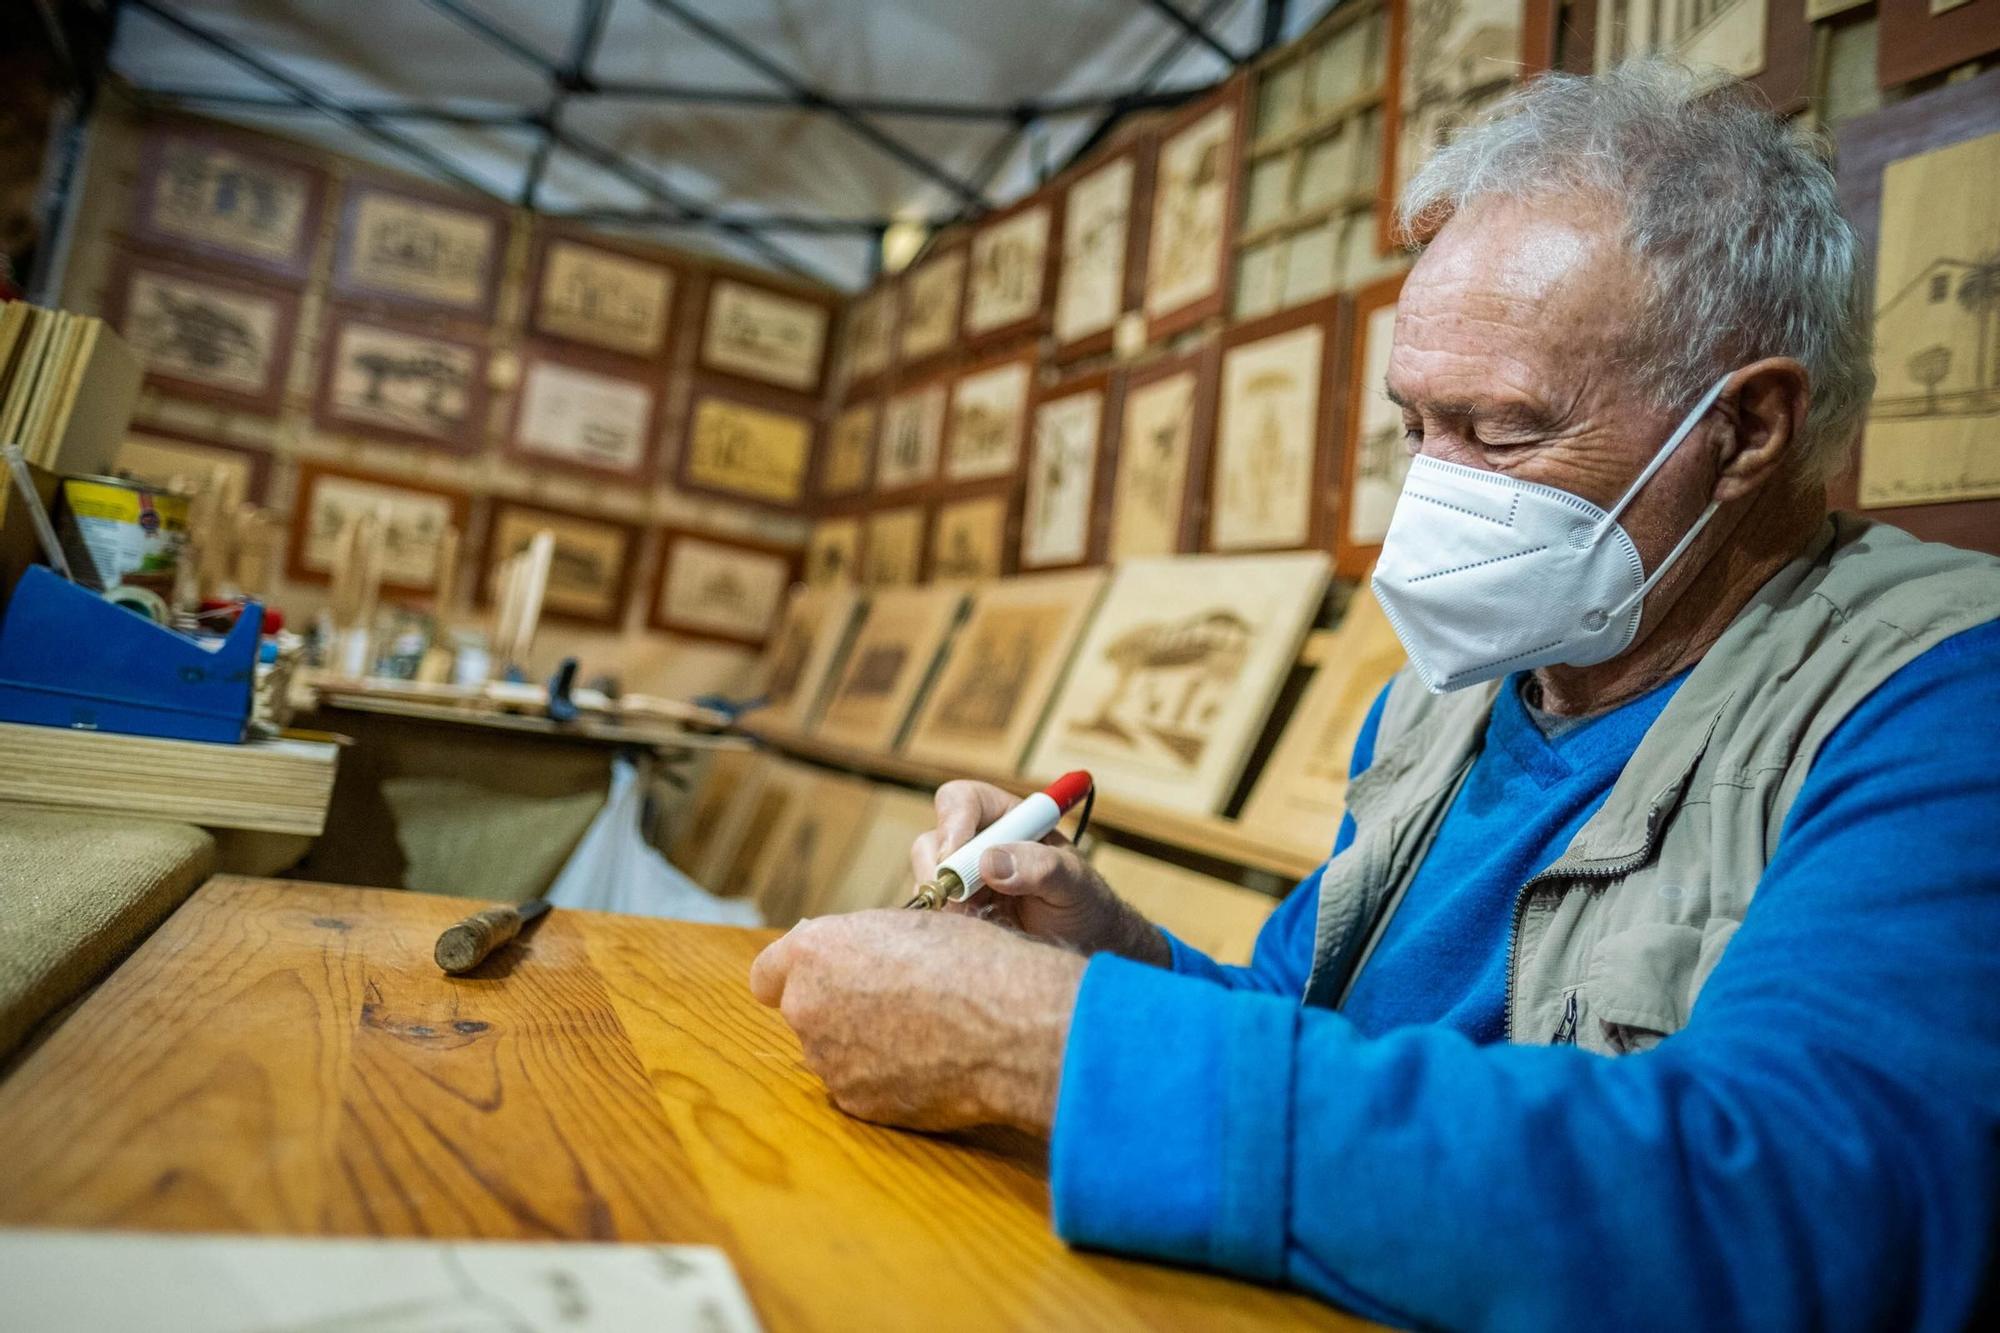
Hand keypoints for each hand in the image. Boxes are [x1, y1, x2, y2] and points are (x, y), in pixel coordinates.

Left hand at [748, 909, 1085, 1133]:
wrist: (1012, 1026)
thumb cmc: (971, 963)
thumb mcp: (909, 925)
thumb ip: (857, 943)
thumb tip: (843, 955)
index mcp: (815, 954)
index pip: (767, 973)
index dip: (796, 975)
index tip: (823, 976)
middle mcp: (807, 1008)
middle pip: (806, 1012)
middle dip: (838, 1007)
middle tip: (894, 999)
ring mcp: (830, 1062)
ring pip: (835, 1051)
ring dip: (863, 1044)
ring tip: (923, 1031)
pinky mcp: (857, 1104)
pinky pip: (862, 1086)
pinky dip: (886, 1077)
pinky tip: (930, 1062)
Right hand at [910, 781, 1168, 964]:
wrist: (1084, 947)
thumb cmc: (1085, 904)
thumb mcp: (1075, 882)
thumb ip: (1042, 867)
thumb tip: (989, 863)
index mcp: (1007, 819)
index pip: (962, 800)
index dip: (953, 822)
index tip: (956, 856)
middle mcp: (977, 844)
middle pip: (932, 842)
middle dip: (939, 872)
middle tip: (962, 903)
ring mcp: (961, 881)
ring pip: (927, 881)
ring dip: (946, 905)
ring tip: (984, 923)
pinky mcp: (955, 914)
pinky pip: (931, 915)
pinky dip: (946, 927)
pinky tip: (977, 936)